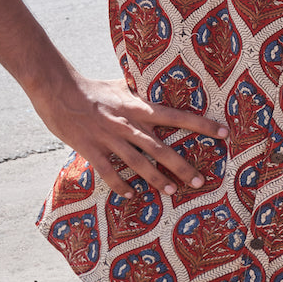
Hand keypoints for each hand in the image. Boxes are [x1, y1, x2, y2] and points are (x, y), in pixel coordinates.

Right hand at [29, 71, 228, 198]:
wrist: (58, 90)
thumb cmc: (92, 87)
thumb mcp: (121, 86)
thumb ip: (140, 93)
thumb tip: (158, 90)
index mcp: (138, 106)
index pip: (177, 115)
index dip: (202, 124)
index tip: (224, 133)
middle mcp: (128, 123)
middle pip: (161, 147)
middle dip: (182, 165)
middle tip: (199, 181)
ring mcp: (109, 138)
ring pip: (138, 163)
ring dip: (156, 179)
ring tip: (172, 192)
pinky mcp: (90, 149)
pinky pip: (108, 172)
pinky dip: (120, 185)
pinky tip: (132, 195)